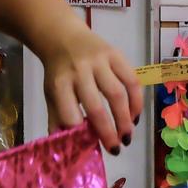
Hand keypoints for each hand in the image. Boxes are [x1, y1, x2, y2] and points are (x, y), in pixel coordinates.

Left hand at [37, 19, 141, 152]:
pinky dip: (137, 100)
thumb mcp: (50, 95)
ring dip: (125, 119)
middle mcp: (79, 72)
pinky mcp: (115, 54)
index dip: (81, 134)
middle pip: (96, 107)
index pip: (69, 114)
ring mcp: (99, 61)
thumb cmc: (58, 72)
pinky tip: (135, 116)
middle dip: (108, 132)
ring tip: (127, 137)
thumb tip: (67, 150)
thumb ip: (57, 120)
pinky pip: (131, 80)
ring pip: (117, 94)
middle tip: (116, 150)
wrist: (63, 36)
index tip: (91, 149)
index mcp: (59, 84)